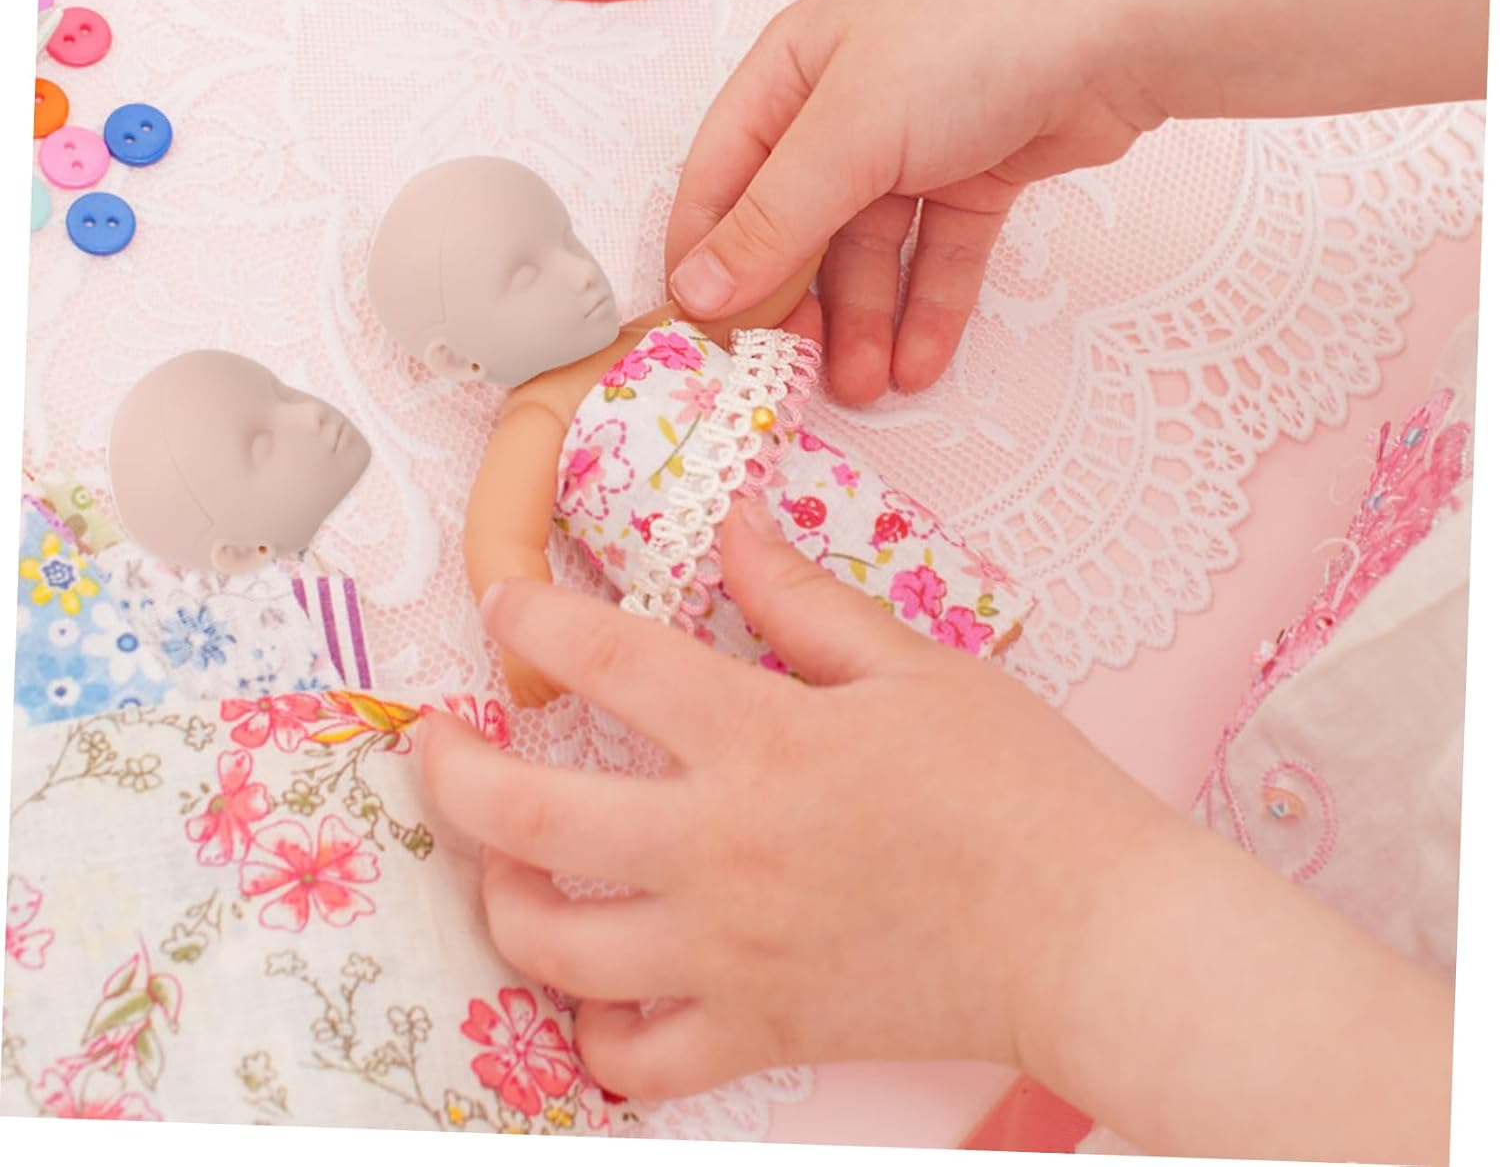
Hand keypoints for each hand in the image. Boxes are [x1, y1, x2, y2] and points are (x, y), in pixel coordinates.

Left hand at [421, 498, 1171, 1099]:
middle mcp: (719, 850)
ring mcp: (729, 955)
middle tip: (434, 743)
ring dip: (501, 901)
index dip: (535, 620)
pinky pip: (636, 1060)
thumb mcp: (914, 665)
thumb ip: (801, 600)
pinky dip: (598, 1031)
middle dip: (453, 774)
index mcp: (760, 739)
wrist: (1092, 933)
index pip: (607, 661)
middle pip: (530, 817)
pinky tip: (598, 988)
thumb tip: (729, 528)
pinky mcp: (760, 1033)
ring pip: (553, 948)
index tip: (503, 603)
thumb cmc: (1015, 786)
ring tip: (502, 865)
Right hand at [664, 0, 1165, 403]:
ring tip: (867, 386)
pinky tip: (920, 363)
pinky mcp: (976, 175)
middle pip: (797, 224)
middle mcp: (842, 106)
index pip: (721, 180)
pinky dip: (928, 306)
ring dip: (864, 321)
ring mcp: (913, 142)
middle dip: (797, 303)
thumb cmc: (971, 44)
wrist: (1127, 28)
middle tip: (793, 373)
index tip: (705, 340)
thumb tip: (693, 294)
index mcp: (789, 71)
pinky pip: (936, 253)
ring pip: (869, 250)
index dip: (707, 261)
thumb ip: (773, 220)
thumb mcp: (852, 131)